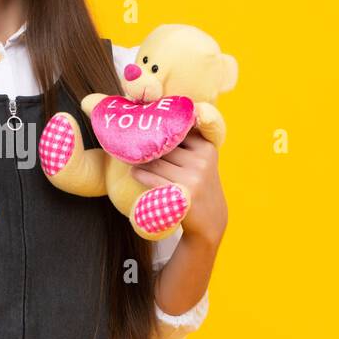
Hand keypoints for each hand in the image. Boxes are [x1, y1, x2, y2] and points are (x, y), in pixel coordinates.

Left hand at [129, 128, 226, 248]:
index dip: (158, 130)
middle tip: (129, 143)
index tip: (143, 128)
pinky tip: (134, 172)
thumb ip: (186, 141)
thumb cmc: (198, 183)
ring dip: (139, 160)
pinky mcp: (182, 193)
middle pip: (164, 146)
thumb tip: (155, 120)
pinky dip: (140, 174)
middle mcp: (202, 159)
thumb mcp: (201, 160)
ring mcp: (194, 177)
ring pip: (155, 161)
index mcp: (206, 146)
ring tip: (129, 158)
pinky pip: (153, 178)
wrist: (210, 219)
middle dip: (147, 146)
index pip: (176, 131)